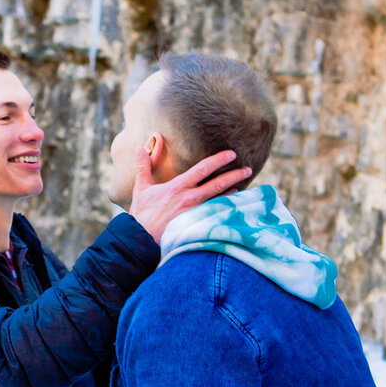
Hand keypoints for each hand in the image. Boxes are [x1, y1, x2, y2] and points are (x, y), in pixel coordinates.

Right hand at [129, 149, 251, 244]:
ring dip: (233, 193)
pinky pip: (215, 215)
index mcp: (177, 187)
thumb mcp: (141, 188)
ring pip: (219, 201)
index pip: (202, 169)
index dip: (219, 160)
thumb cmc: (141, 214)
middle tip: (247, 169)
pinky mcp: (196, 225)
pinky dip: (225, 210)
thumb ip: (143, 166)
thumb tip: (138, 147)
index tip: (231, 154)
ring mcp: (194, 213)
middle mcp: (189, 199)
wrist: (141, 239)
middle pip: (217, 184)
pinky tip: (233, 207)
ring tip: (243, 187)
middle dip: (234, 175)